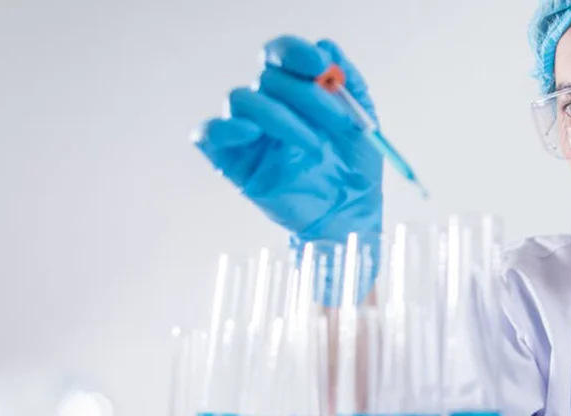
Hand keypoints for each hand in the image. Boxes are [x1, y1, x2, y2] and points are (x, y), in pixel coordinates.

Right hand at [194, 35, 382, 250]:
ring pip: (241, 99)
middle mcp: (268, 106)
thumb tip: (327, 47)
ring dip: (280, 117)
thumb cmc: (353, 169)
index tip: (320, 66)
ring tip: (313, 146)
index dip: (294, 52)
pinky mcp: (232, 161)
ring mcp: (248, 133)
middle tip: (338, 122)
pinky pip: (208, 133)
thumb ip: (349, 83)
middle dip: (306, 95)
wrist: (349, 213)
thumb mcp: (362, 122)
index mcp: (295, 91)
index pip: (280, 55)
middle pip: (267, 77)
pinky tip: (252, 134)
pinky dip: (225, 128)